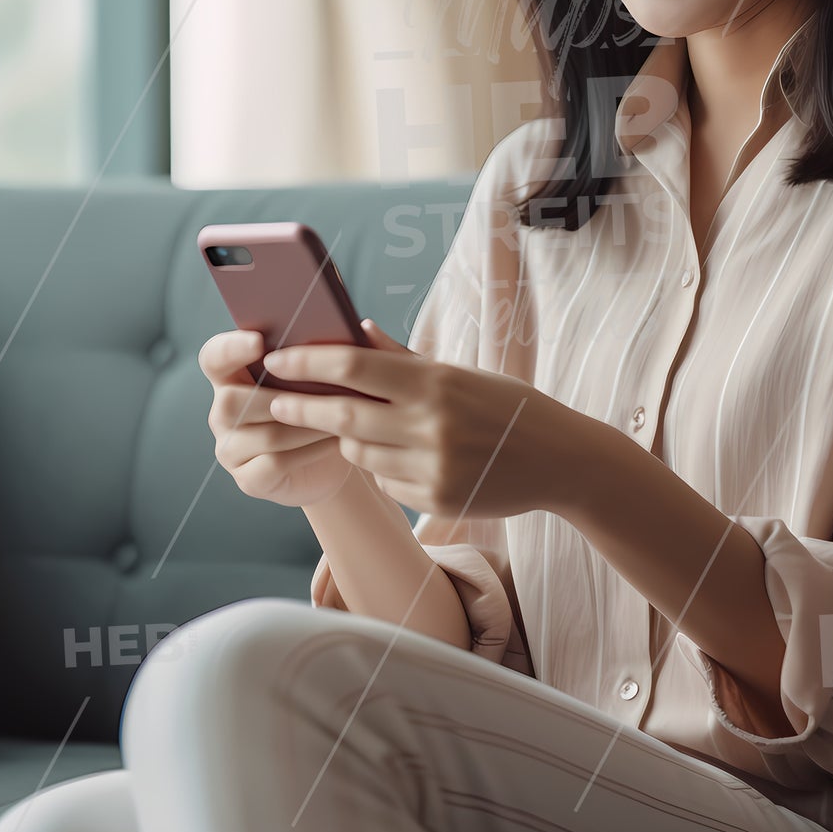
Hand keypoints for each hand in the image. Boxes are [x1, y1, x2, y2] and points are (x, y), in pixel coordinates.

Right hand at [198, 328, 355, 507]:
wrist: (332, 457)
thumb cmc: (325, 404)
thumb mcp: (323, 374)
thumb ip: (326, 349)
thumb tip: (361, 326)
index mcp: (232, 376)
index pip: (214, 357)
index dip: (230, 348)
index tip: (258, 341)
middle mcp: (223, 412)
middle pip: (232, 401)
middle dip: (280, 396)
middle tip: (323, 389)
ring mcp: (231, 449)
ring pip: (263, 434)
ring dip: (307, 423)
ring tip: (342, 414)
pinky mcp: (248, 479)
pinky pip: (274, 463)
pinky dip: (310, 450)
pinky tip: (335, 441)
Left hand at [263, 319, 568, 519]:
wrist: (560, 460)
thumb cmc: (507, 406)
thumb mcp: (461, 374)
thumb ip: (405, 359)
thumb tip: (359, 331)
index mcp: (435, 382)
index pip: (353, 368)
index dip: (307, 363)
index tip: (277, 359)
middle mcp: (430, 425)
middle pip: (342, 415)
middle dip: (301, 406)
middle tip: (271, 397)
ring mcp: (432, 467)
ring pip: (359, 453)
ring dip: (348, 438)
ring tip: (357, 425)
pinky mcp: (435, 500)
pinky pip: (385, 482)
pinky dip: (381, 467)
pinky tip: (403, 455)